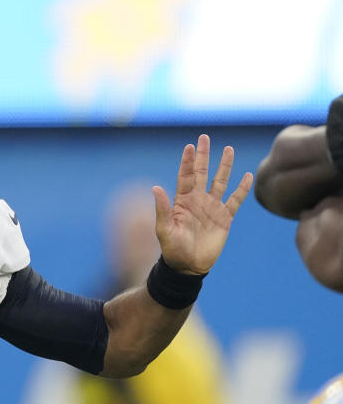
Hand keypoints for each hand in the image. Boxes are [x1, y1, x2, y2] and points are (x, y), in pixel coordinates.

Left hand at [153, 134, 252, 273]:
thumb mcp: (164, 229)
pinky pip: (236, 200)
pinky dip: (242, 189)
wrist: (188, 266)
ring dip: (224, 166)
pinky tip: (247, 176)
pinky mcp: (225, 218)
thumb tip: (155, 187)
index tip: (189, 145)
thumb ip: (162, 208)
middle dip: (203, 156)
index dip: (187, 161)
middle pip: (202, 173)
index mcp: (183, 201)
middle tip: (204, 137)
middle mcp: (198, 201)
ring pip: (220, 182)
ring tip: (228, 149)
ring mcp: (212, 208)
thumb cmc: (173, 249)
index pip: (185, 176)